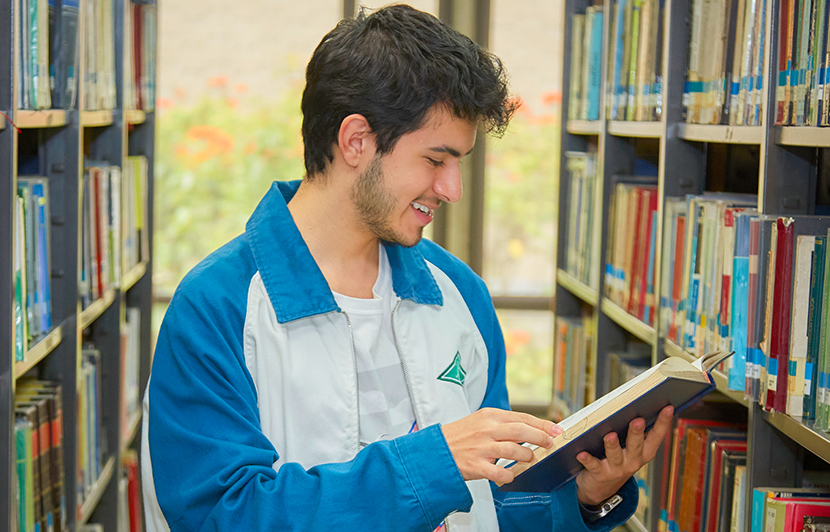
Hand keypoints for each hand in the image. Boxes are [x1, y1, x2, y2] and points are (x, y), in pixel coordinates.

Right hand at [441, 408, 563, 483]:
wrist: (436, 450)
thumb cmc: (460, 436)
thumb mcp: (480, 421)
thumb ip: (503, 424)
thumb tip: (529, 429)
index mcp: (489, 416)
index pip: (522, 417)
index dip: (542, 424)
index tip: (556, 430)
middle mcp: (486, 429)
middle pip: (521, 431)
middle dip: (540, 437)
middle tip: (551, 443)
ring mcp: (481, 448)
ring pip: (513, 450)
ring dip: (527, 456)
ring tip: (530, 458)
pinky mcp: (475, 465)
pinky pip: (499, 472)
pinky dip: (510, 474)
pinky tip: (512, 474)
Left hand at [575, 405, 673, 505]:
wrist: (600, 489)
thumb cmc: (616, 460)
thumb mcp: (629, 448)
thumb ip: (633, 432)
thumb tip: (632, 405)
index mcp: (643, 452)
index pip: (656, 436)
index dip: (663, 422)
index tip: (668, 408)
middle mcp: (633, 461)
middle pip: (636, 445)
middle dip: (637, 432)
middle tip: (638, 420)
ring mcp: (616, 469)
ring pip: (615, 455)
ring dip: (612, 445)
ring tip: (610, 436)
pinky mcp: (599, 474)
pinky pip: (593, 466)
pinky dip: (587, 459)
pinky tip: (581, 453)